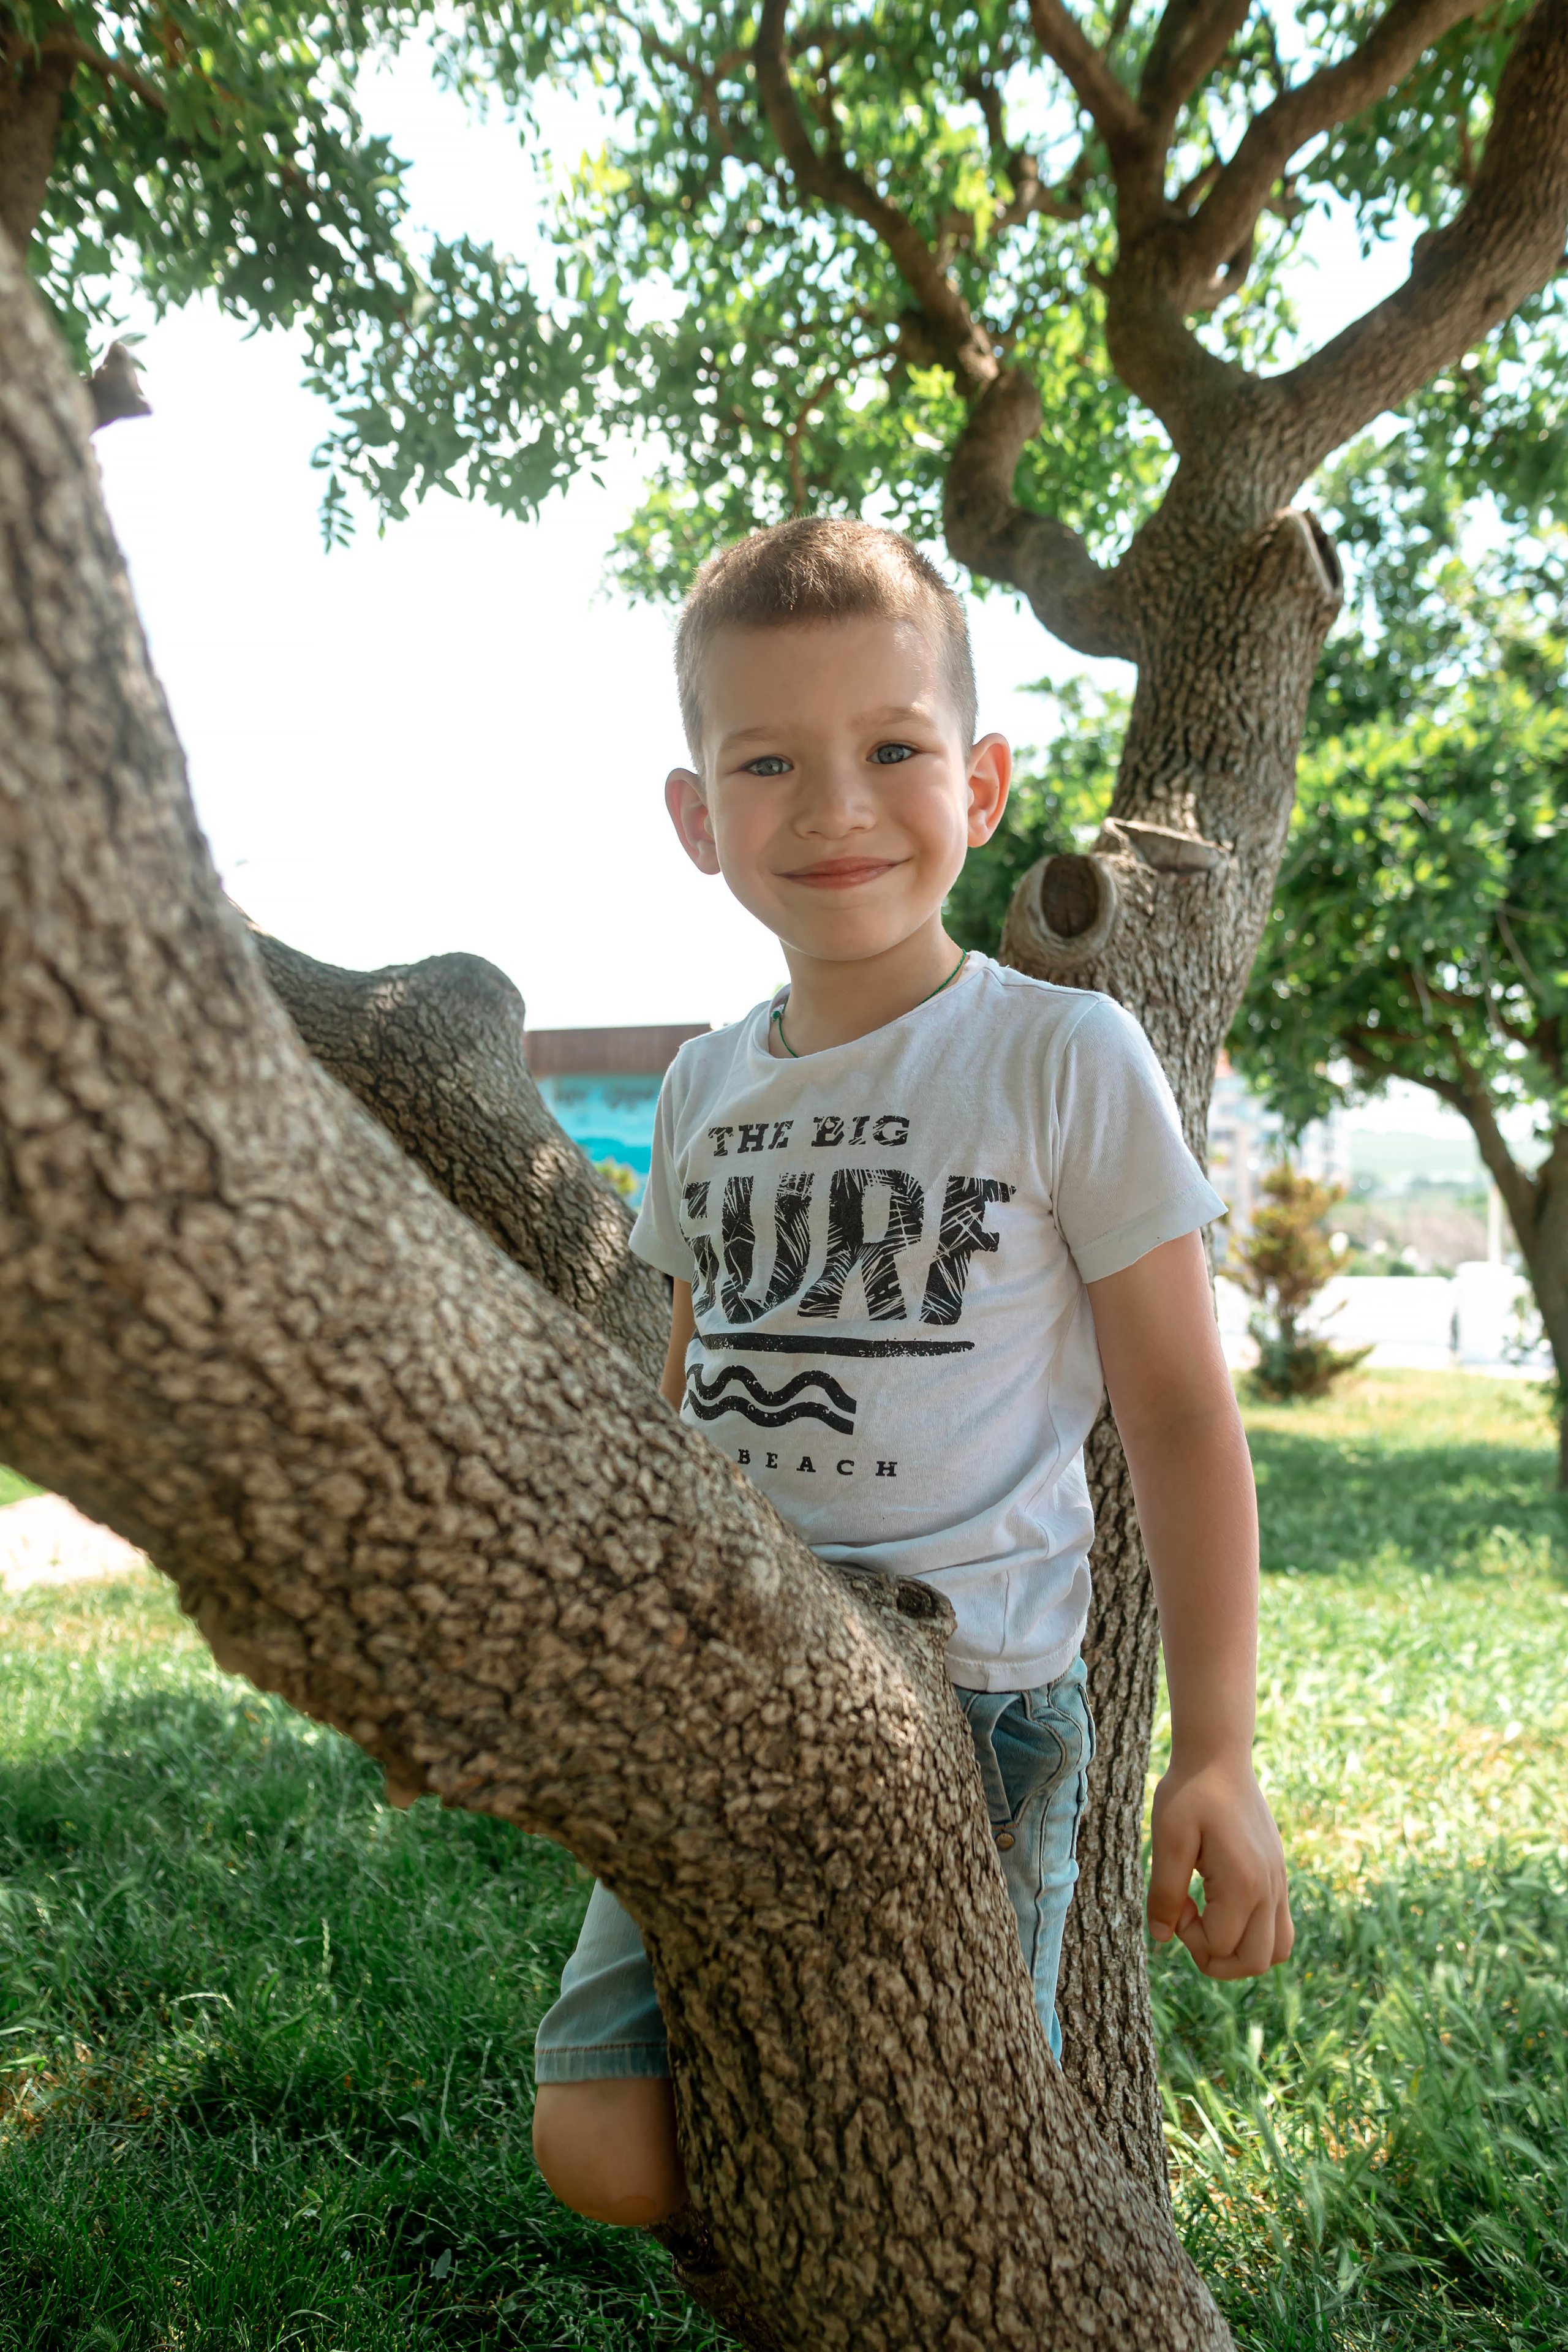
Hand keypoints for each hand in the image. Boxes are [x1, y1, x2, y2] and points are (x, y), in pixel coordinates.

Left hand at [1147, 1753, 1292, 1979]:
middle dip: (1216, 1958)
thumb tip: (1162, 1938)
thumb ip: (1165, 1893)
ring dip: (1240, 1952)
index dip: (1189, 1937)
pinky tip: (1221, 1903)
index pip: (1221, 1946)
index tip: (1175, 1902)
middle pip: (1255, 1962)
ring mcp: (1279, 1883)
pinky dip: (1253, 1933)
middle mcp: (1270, 1889)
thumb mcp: (1168, 1840)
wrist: (1219, 1757)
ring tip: (1209, 1921)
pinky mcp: (1278, 1875)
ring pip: (1277, 1952)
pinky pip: (1280, 1927)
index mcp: (1243, 1883)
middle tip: (1189, 1921)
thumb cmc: (1190, 1794)